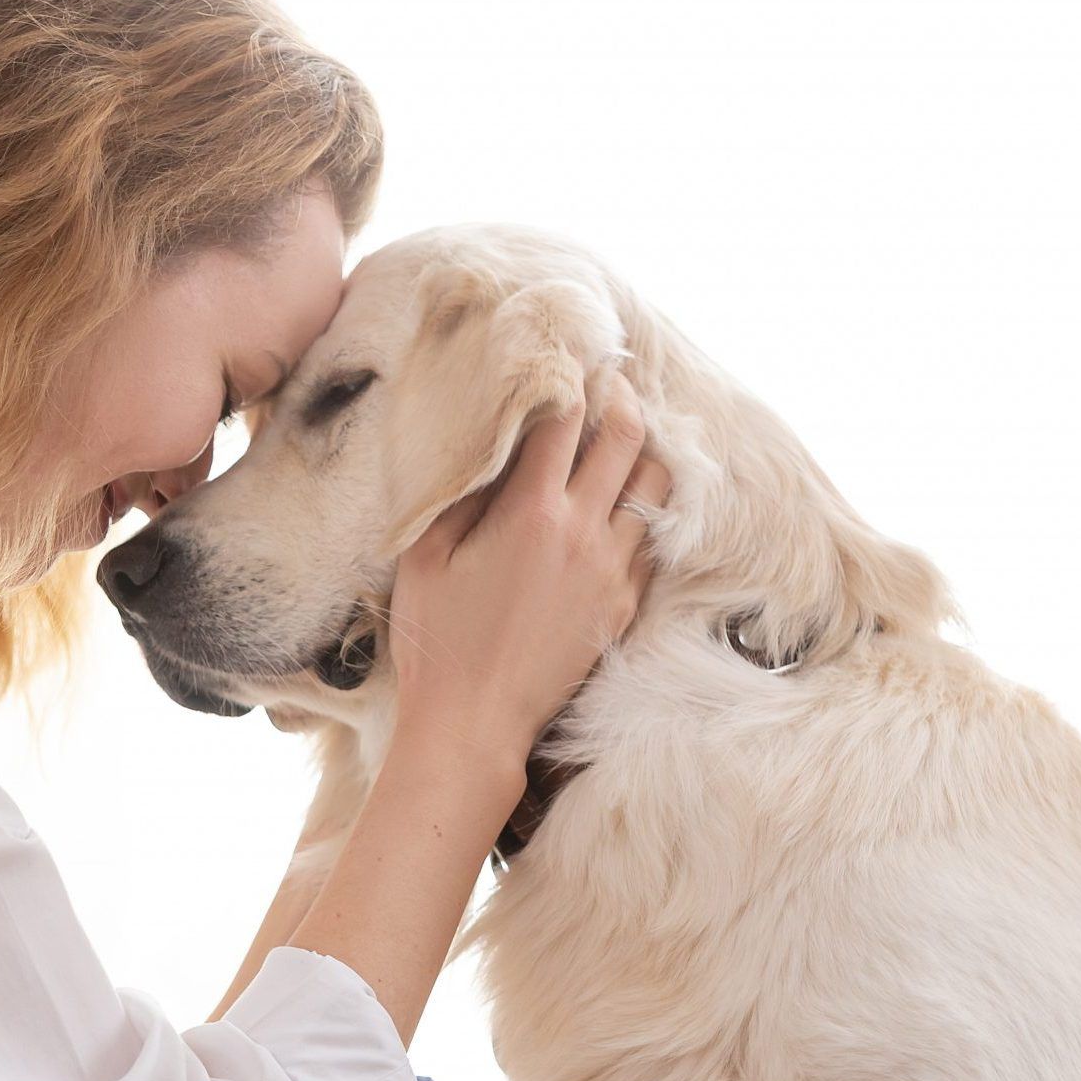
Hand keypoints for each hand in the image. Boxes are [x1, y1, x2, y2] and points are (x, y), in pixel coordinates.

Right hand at [390, 372, 669, 770]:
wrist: (475, 723)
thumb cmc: (437, 639)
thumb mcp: (425, 555)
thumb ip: (458, 493)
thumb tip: (485, 446)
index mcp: (531, 513)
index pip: (565, 421)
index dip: (568, 380)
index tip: (565, 358)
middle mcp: (584, 534)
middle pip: (626, 439)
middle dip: (620, 399)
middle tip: (609, 380)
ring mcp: (613, 571)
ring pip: (656, 487)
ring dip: (643, 452)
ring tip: (625, 436)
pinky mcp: (624, 606)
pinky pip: (652, 540)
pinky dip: (646, 509)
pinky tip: (627, 502)